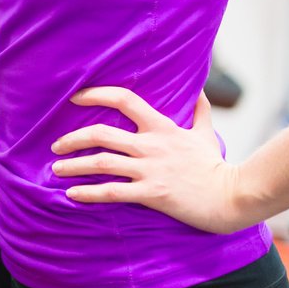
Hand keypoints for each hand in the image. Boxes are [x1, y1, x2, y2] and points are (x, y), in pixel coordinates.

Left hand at [49, 87, 252, 234]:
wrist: (232, 196)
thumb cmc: (216, 166)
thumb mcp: (207, 133)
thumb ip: (200, 111)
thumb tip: (200, 91)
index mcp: (162, 127)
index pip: (124, 98)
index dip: (96, 94)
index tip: (75, 98)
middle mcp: (151, 145)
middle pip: (102, 133)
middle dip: (73, 138)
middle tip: (56, 145)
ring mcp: (150, 170)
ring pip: (102, 163)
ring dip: (74, 166)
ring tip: (56, 169)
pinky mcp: (152, 194)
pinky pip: (113, 192)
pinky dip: (89, 193)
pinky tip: (72, 195)